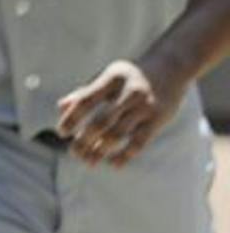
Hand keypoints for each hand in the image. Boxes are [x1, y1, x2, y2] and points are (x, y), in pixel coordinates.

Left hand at [57, 58, 182, 166]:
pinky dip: (125, 155)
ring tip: (88, 162)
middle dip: (84, 140)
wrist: (172, 67)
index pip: (86, 100)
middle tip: (74, 153)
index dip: (72, 118)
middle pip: (101, 122)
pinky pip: (139, 141)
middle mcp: (129, 92)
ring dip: (101, 151)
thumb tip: (60, 107)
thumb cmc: (129, 76)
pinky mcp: (158, 119)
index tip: (61, 132)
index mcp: (112, 79)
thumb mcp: (107, 77)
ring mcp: (145, 107)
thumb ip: (85, 91)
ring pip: (119, 134)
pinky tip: (113, 164)